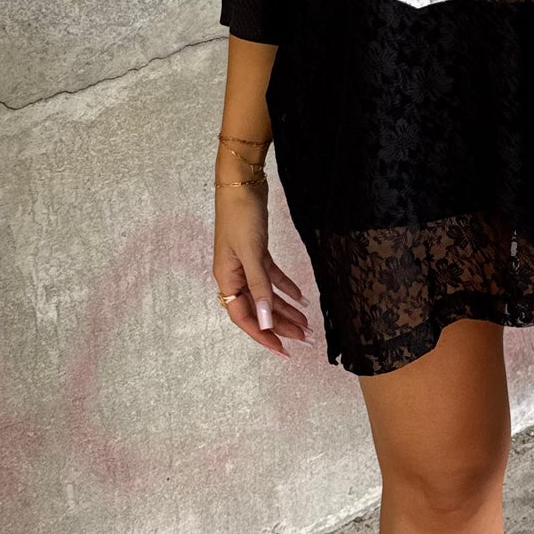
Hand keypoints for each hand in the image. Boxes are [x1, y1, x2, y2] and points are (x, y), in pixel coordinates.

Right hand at [212, 173, 309, 355]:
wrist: (241, 183)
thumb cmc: (241, 215)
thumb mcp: (252, 253)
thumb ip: (259, 287)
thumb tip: (264, 320)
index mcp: (227, 279)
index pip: (244, 317)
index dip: (263, 335)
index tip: (283, 350)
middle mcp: (234, 275)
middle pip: (258, 309)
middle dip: (280, 325)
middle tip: (304, 338)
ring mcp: (245, 264)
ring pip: (267, 295)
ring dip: (286, 309)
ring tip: (307, 324)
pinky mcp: (257, 252)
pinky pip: (271, 277)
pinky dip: (286, 287)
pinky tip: (302, 298)